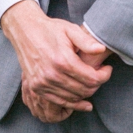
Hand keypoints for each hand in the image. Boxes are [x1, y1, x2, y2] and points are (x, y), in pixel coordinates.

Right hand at [0, 0, 112, 122]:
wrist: (25, 32)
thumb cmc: (51, 29)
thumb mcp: (71, 30)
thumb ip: (87, 41)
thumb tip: (102, 50)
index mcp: (63, 60)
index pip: (92, 78)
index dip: (104, 75)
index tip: (107, 69)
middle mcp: (51, 75)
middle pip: (84, 90)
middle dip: (97, 84)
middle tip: (100, 75)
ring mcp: (42, 83)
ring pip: (73, 98)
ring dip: (86, 94)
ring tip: (92, 84)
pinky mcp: (36, 88)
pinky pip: (58, 102)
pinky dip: (72, 103)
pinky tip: (82, 101)